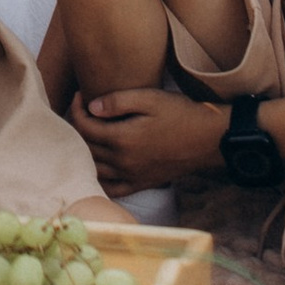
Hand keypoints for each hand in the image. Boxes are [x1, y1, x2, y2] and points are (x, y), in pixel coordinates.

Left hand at [71, 86, 227, 196]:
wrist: (208, 139)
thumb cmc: (180, 114)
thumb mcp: (150, 98)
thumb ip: (117, 101)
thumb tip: (91, 107)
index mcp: (122, 139)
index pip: (85, 127)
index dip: (76, 109)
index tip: (80, 95)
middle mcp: (123, 162)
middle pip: (86, 147)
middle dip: (78, 128)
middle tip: (81, 111)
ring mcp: (132, 175)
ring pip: (94, 169)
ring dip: (85, 152)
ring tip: (87, 134)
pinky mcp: (142, 183)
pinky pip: (112, 189)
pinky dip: (100, 179)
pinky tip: (98, 166)